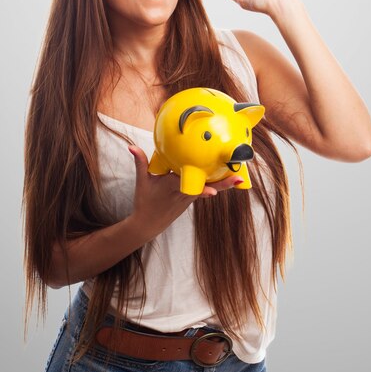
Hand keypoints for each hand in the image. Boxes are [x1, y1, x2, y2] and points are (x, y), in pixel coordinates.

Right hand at [128, 146, 243, 237]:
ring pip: (209, 188)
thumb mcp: (142, 181)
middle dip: (222, 185)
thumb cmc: (144, 201)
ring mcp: (189, 197)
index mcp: (172, 186)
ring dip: (223, 184)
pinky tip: (229, 178)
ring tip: (239, 179)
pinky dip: (216, 184)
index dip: (202, 188)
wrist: (148, 224)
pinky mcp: (191, 199)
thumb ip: (140, 162)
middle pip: (205, 187)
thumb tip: (131, 146)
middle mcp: (184, 193)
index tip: (214, 192)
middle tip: (238, 179)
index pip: (188, 185)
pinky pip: (205, 189)